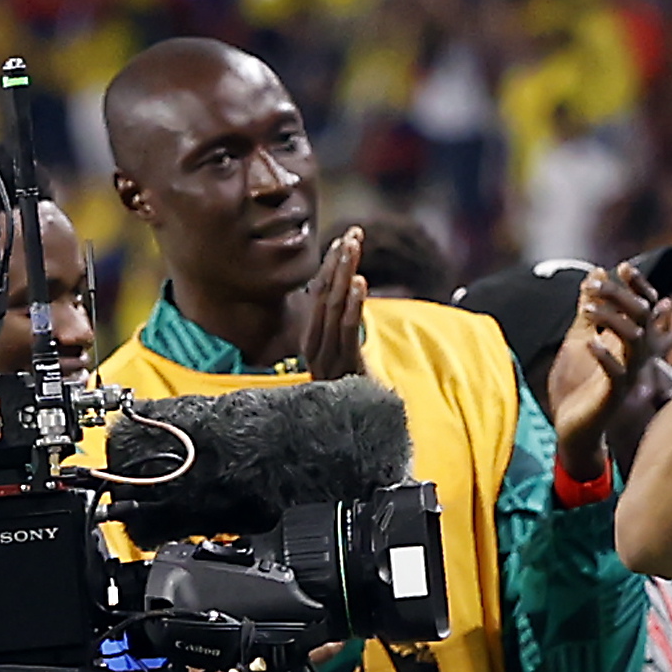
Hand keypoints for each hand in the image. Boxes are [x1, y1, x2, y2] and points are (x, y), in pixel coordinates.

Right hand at [289, 227, 370, 379]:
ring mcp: (328, 358)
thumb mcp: (343, 356)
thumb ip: (340, 328)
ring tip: (353, 248)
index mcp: (312, 338)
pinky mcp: (344, 369)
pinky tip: (359, 282)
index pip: (319, 293)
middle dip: (338, 262)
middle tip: (353, 234)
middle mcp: (314, 346)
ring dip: (345, 274)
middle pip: (323, 295)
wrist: (352, 436)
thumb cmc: (351, 392)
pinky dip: (352, 305)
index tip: (344, 238)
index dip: (331, 265)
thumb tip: (346, 294)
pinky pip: (346, 332)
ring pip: (333, 308)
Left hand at [542, 260, 657, 468]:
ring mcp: (626, 376)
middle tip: (598, 282)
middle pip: (641, 317)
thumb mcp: (578, 339)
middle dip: (621, 296)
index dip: (637, 286)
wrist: (571, 430)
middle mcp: (633, 357)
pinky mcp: (614, 396)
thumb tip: (594, 273)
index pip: (642, 307)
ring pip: (633, 341)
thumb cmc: (577, 386)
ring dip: (611, 320)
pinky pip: (617, 373)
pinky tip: (590, 342)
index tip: (621, 267)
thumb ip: (588, 310)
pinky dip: (605, 355)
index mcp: (627, 342)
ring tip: (586, 310)